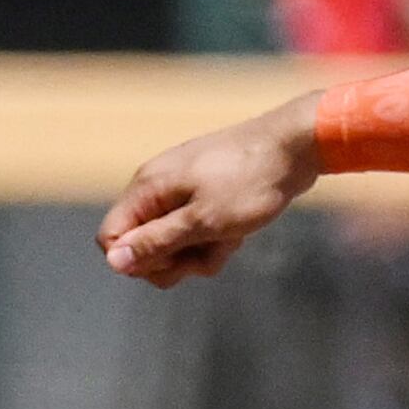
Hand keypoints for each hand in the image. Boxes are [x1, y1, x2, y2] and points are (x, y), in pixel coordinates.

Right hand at [100, 96, 322, 285]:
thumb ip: (157, 242)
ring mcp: (183, 191)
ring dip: (203, 252)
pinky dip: (217, 239)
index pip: (111, 238)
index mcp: (148, 189)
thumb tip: (114, 261)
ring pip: (175, 242)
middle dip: (176, 260)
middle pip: (144, 245)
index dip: (137, 261)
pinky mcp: (207, 196)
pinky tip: (239, 233)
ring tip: (231, 238)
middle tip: (211, 249)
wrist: (297, 146)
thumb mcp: (203, 221)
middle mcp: (158, 188)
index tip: (175, 263)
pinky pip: (199, 231)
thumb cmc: (251, 182)